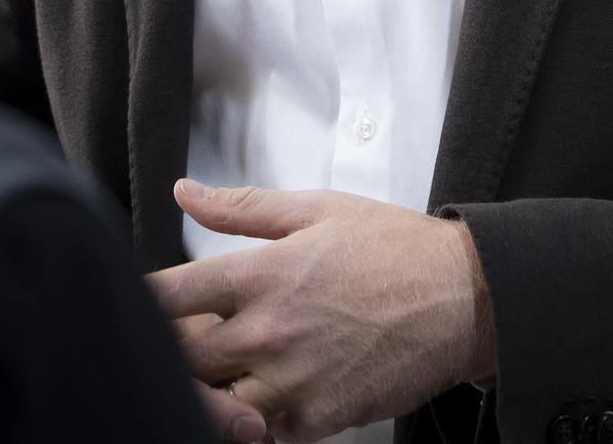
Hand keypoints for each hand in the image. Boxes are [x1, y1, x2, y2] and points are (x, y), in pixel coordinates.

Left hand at [151, 180, 496, 442]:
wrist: (465, 299)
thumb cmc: (397, 250)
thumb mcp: (321, 210)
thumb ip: (244, 208)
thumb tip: (185, 192)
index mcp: (264, 272)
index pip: (167, 296)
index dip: (146, 302)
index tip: (148, 305)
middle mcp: (269, 330)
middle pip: (181, 357)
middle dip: (179, 348)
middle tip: (205, 335)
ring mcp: (291, 380)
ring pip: (213, 402)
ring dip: (216, 387)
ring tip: (239, 367)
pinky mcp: (316, 419)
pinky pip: (260, 431)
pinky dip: (258, 415)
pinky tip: (276, 388)